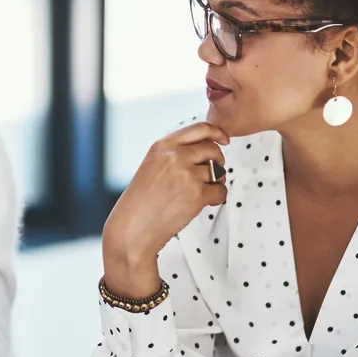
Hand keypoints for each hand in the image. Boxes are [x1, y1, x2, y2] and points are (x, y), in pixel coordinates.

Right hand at [102, 122, 228, 295]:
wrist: (132, 228)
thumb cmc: (141, 202)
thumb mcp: (152, 166)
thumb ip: (175, 154)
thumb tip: (208, 149)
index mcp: (163, 146)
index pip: (200, 128)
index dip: (217, 133)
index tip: (224, 140)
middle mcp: (175, 156)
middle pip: (213, 149)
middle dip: (218, 161)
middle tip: (213, 174)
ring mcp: (187, 174)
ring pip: (219, 171)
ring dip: (216, 182)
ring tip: (201, 193)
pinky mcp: (197, 194)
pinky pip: (221, 191)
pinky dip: (217, 198)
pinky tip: (203, 204)